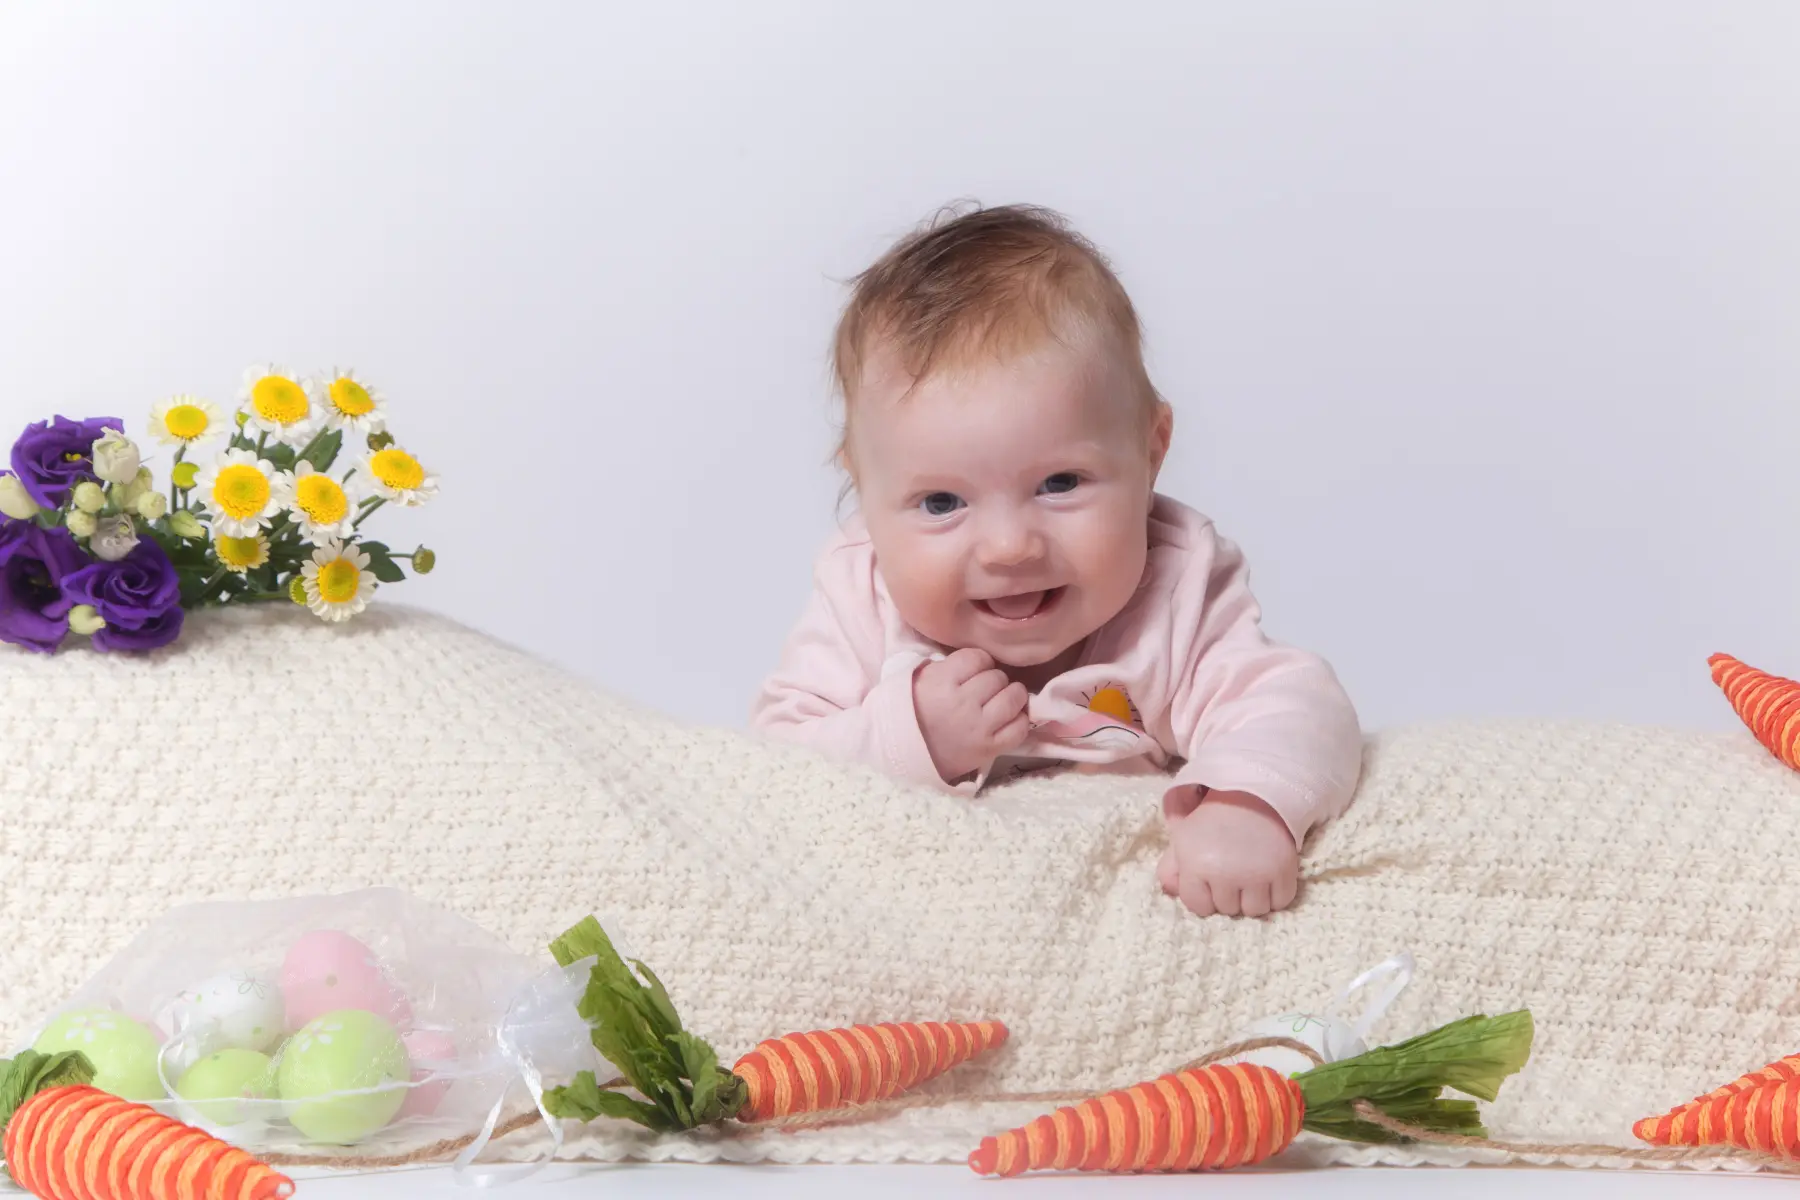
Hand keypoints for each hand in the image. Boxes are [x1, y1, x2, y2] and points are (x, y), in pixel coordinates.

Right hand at [913, 648, 1029, 782]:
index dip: (980, 661)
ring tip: (1004, 699)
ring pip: (1013, 698)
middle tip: (986, 689)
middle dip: (994, 680)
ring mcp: (978, 727)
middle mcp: (962, 703)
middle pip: (997, 677)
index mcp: (942, 682)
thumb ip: (949, 664)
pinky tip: (1010, 718)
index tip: (975, 671)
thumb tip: (980, 659)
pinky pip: (1019, 729)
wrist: (908, 753)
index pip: (978, 657)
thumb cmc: (916, 711)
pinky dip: (1020, 721)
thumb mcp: (923, 679)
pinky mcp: (989, 748)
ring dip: (1012, 696)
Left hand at [1157, 788, 1299, 917]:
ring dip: (1253, 898)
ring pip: (1255, 911)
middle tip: (1231, 870)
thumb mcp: (1181, 840)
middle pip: (1228, 910)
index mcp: (1195, 865)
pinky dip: (1276, 894)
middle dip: (1228, 895)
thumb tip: (1172, 894)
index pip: (1199, 908)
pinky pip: (1281, 902)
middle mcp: (1225, 873)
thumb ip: (1169, 871)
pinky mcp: (1283, 870)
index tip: (1208, 878)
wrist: (1251, 793)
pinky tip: (1268, 876)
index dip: (1204, 896)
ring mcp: (1256, 874)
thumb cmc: (1212, 821)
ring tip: (1250, 874)